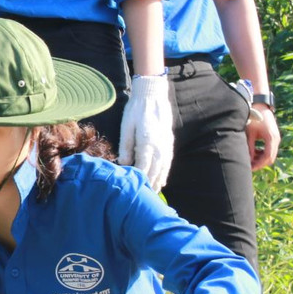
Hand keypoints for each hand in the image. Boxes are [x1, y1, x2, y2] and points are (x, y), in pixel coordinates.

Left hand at [118, 74, 173, 189]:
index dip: (139, 180)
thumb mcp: (126, 127)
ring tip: (154, 193)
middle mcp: (159, 147)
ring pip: (163, 168)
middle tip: (144, 198)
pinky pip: (168, 162)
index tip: (134, 190)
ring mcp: (166, 145)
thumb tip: (123, 164)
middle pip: (154, 171)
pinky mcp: (169, 142)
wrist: (153, 95)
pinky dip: (165, 172)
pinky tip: (162, 179)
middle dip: (149, 185)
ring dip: (158, 181)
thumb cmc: (136, 110)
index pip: (142, 167)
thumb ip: (125, 147)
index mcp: (146, 143)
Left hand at [246, 105, 280, 170]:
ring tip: (250, 160)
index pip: (267, 157)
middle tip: (249, 167)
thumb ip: (250, 147)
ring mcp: (276, 139)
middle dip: (260, 163)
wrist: (261, 107)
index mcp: (271, 138)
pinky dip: (262, 153)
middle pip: (270, 158)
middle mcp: (276, 139)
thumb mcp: (250, 133)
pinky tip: (254, 153)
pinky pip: (269, 150)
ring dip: (261, 159)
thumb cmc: (254, 118)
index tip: (250, 168)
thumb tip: (249, 160)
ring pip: (270, 155)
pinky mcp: (273, 138)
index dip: (259, 164)